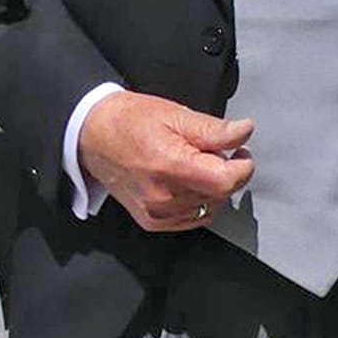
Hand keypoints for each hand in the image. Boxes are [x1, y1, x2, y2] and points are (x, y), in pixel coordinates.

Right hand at [79, 90, 254, 231]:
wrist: (93, 136)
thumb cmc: (130, 121)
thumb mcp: (175, 114)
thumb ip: (214, 129)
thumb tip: (244, 132)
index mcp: (170, 166)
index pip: (226, 181)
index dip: (242, 166)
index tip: (239, 152)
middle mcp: (163, 197)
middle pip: (220, 195)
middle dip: (226, 172)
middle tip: (212, 151)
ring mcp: (157, 213)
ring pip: (210, 207)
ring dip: (213, 188)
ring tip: (196, 165)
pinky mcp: (153, 222)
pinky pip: (193, 218)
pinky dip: (199, 201)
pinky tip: (187, 182)